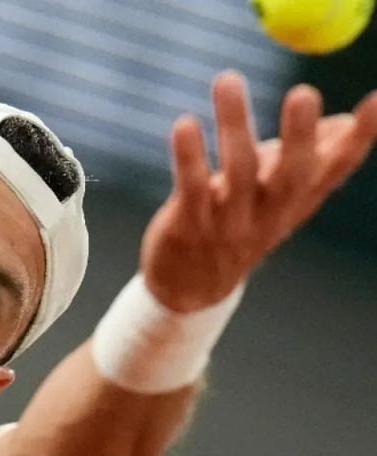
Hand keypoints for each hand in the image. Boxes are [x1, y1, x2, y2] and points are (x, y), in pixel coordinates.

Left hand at [141, 70, 376, 312]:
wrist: (190, 289)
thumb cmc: (237, 228)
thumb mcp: (277, 200)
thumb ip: (307, 163)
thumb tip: (342, 123)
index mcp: (294, 203)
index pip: (333, 170)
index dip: (358, 138)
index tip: (376, 101)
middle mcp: (268, 214)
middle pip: (290, 175)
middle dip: (299, 135)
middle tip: (304, 93)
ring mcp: (228, 223)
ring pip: (237, 173)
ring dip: (235, 125)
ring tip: (228, 79)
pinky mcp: (188, 226)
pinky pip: (191, 188)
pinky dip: (189, 157)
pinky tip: (185, 124)